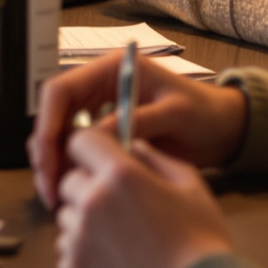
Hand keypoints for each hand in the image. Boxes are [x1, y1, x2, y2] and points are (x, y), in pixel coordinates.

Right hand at [32, 49, 249, 203]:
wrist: (222, 130)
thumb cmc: (204, 113)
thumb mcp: (175, 112)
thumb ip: (138, 119)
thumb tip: (98, 134)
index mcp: (110, 70)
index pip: (60, 90)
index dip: (47, 123)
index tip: (48, 158)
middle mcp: (98, 88)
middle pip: (52, 115)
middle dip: (46, 151)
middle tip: (50, 188)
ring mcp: (99, 111)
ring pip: (58, 136)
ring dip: (53, 164)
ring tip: (58, 196)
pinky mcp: (104, 134)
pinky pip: (75, 151)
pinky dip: (69, 171)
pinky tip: (74, 192)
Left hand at [55, 129, 234, 267]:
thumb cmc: (200, 242)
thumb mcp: (190, 186)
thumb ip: (156, 158)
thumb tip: (131, 146)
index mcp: (119, 175)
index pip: (81, 141)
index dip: (92, 150)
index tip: (103, 162)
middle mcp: (91, 202)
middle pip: (70, 181)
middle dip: (89, 188)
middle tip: (120, 209)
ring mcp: (78, 239)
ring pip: (66, 217)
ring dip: (84, 222)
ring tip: (121, 241)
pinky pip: (66, 250)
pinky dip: (83, 253)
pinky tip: (115, 263)